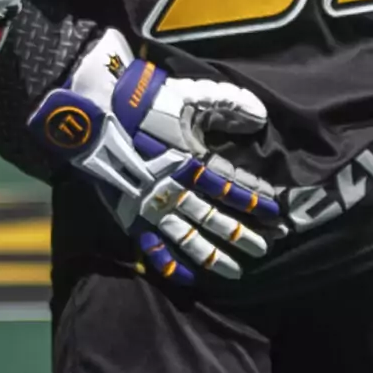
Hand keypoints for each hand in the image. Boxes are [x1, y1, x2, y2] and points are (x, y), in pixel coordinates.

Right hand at [33, 30, 283, 283]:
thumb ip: (230, 104)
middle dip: (243, 234)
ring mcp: (152, 205)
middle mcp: (175, 189)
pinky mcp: (131, 214)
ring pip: (189, 237)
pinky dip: (170, 263)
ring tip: (237, 271)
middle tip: (266, 248)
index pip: (230, 187)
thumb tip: (261, 119)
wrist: (96, 109)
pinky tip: (189, 277)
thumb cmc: (146, 101)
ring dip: (214, 255)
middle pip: (215, 217)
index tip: (276, 215)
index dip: (254, 201)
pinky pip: (153, 246)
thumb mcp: (193, 95)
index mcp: (191, 161)